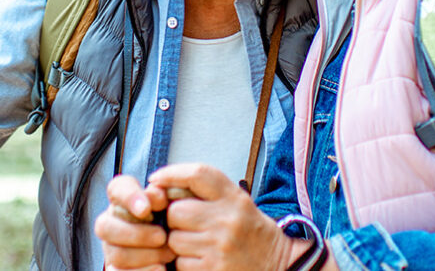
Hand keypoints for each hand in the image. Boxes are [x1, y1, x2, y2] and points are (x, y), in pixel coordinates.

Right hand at [97, 175, 175, 270]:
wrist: (183, 254)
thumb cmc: (177, 225)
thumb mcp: (176, 208)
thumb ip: (165, 197)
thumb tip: (155, 192)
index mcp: (125, 202)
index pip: (117, 189)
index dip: (128, 196)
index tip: (147, 208)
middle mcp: (112, 224)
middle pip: (104, 225)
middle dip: (136, 233)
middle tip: (162, 237)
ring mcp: (111, 249)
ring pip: (114, 253)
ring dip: (144, 255)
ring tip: (169, 254)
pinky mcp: (115, 270)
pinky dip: (143, 270)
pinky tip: (161, 268)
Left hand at [151, 163, 293, 270]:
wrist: (277, 265)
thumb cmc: (250, 233)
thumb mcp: (238, 204)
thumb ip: (208, 193)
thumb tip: (163, 186)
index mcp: (234, 198)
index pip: (198, 174)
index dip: (171, 173)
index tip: (156, 179)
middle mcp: (228, 219)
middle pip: (176, 210)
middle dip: (175, 219)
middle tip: (188, 226)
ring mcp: (219, 246)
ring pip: (174, 239)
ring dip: (179, 244)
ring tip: (198, 245)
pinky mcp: (212, 269)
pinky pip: (180, 262)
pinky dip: (185, 263)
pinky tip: (202, 260)